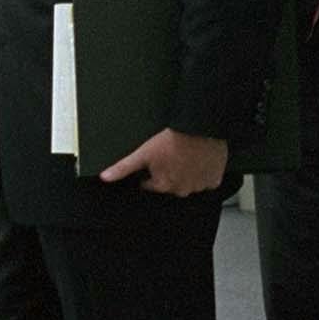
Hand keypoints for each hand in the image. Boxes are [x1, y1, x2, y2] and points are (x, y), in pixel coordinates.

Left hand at [98, 127, 228, 195]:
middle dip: (168, 173)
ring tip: (185, 157)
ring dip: (185, 174)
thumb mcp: (143, 153)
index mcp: (164, 186)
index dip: (150, 172)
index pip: (150, 184)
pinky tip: (198, 161)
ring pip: (189, 183)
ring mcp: (199, 186)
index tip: (155, 161)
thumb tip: (105, 177)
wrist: (201, 129)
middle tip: (171, 156)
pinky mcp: (214, 180)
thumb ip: (123, 167)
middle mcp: (182, 190)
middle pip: (170, 184)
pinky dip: (202, 173)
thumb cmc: (173, 140)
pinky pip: (206, 180)